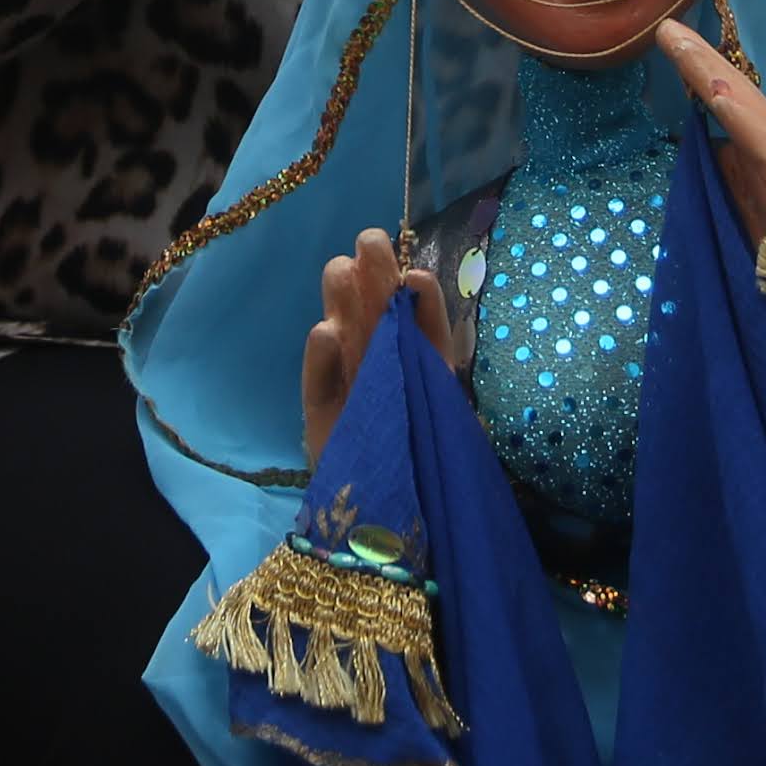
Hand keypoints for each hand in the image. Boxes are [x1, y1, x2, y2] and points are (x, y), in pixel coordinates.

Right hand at [302, 229, 462, 465]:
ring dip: (343, 302)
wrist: (406, 520)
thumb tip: (413, 282)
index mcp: (421, 359)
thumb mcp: (446, 390)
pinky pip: (320, 383)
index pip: (419, 314)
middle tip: (369, 245)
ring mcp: (348, 386)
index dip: (416, 290)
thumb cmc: (432, 453)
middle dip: (372, 276)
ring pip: (342, 333)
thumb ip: (431, 336)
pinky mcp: (322, 416)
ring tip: (342, 272)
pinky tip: (327, 333)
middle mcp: (382, 364)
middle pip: (374, 311)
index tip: (412, 273)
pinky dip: (322, 359)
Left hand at [657, 18, 765, 248]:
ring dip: (709, 73)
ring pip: (743, 106)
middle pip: (732, 96)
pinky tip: (717, 91)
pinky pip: (759, 138)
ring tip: (679, 43)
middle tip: (666, 29)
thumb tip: (705, 148)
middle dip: (699, 61)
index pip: (727, 105)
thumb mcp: (745, 206)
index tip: (671, 40)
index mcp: (759, 155)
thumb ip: (727, 176)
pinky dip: (738, 112)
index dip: (701, 71)